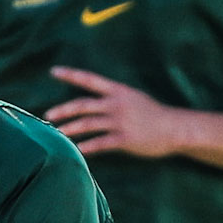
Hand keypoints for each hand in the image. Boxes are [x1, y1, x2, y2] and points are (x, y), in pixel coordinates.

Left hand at [45, 67, 187, 157]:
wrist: (175, 128)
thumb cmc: (153, 114)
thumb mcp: (133, 98)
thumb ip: (113, 98)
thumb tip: (94, 102)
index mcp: (118, 91)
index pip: (90, 79)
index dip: (71, 74)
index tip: (53, 71)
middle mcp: (117, 104)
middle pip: (83, 105)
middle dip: (63, 110)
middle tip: (47, 115)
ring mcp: (120, 121)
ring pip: (88, 124)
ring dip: (70, 129)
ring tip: (57, 134)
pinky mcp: (125, 139)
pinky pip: (101, 143)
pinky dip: (87, 147)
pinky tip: (76, 151)